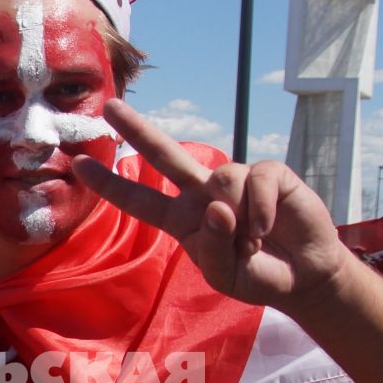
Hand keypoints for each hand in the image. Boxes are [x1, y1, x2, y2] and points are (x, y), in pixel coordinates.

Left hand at [70, 100, 350, 311]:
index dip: (111, 184)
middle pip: (165, 155)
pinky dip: (261, 209)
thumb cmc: (257, 275)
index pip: (139, 200)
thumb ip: (213, 248)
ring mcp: (236, 180)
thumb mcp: (225, 275)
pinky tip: (267, 228)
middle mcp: (203, 193)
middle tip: (110, 106)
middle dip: (137, 129)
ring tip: (253, 242)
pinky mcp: (269, 174)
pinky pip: (256, 180)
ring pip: (223, 179)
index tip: (79, 165)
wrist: (302, 276)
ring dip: (239, 218)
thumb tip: (217, 206)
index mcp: (183, 220)